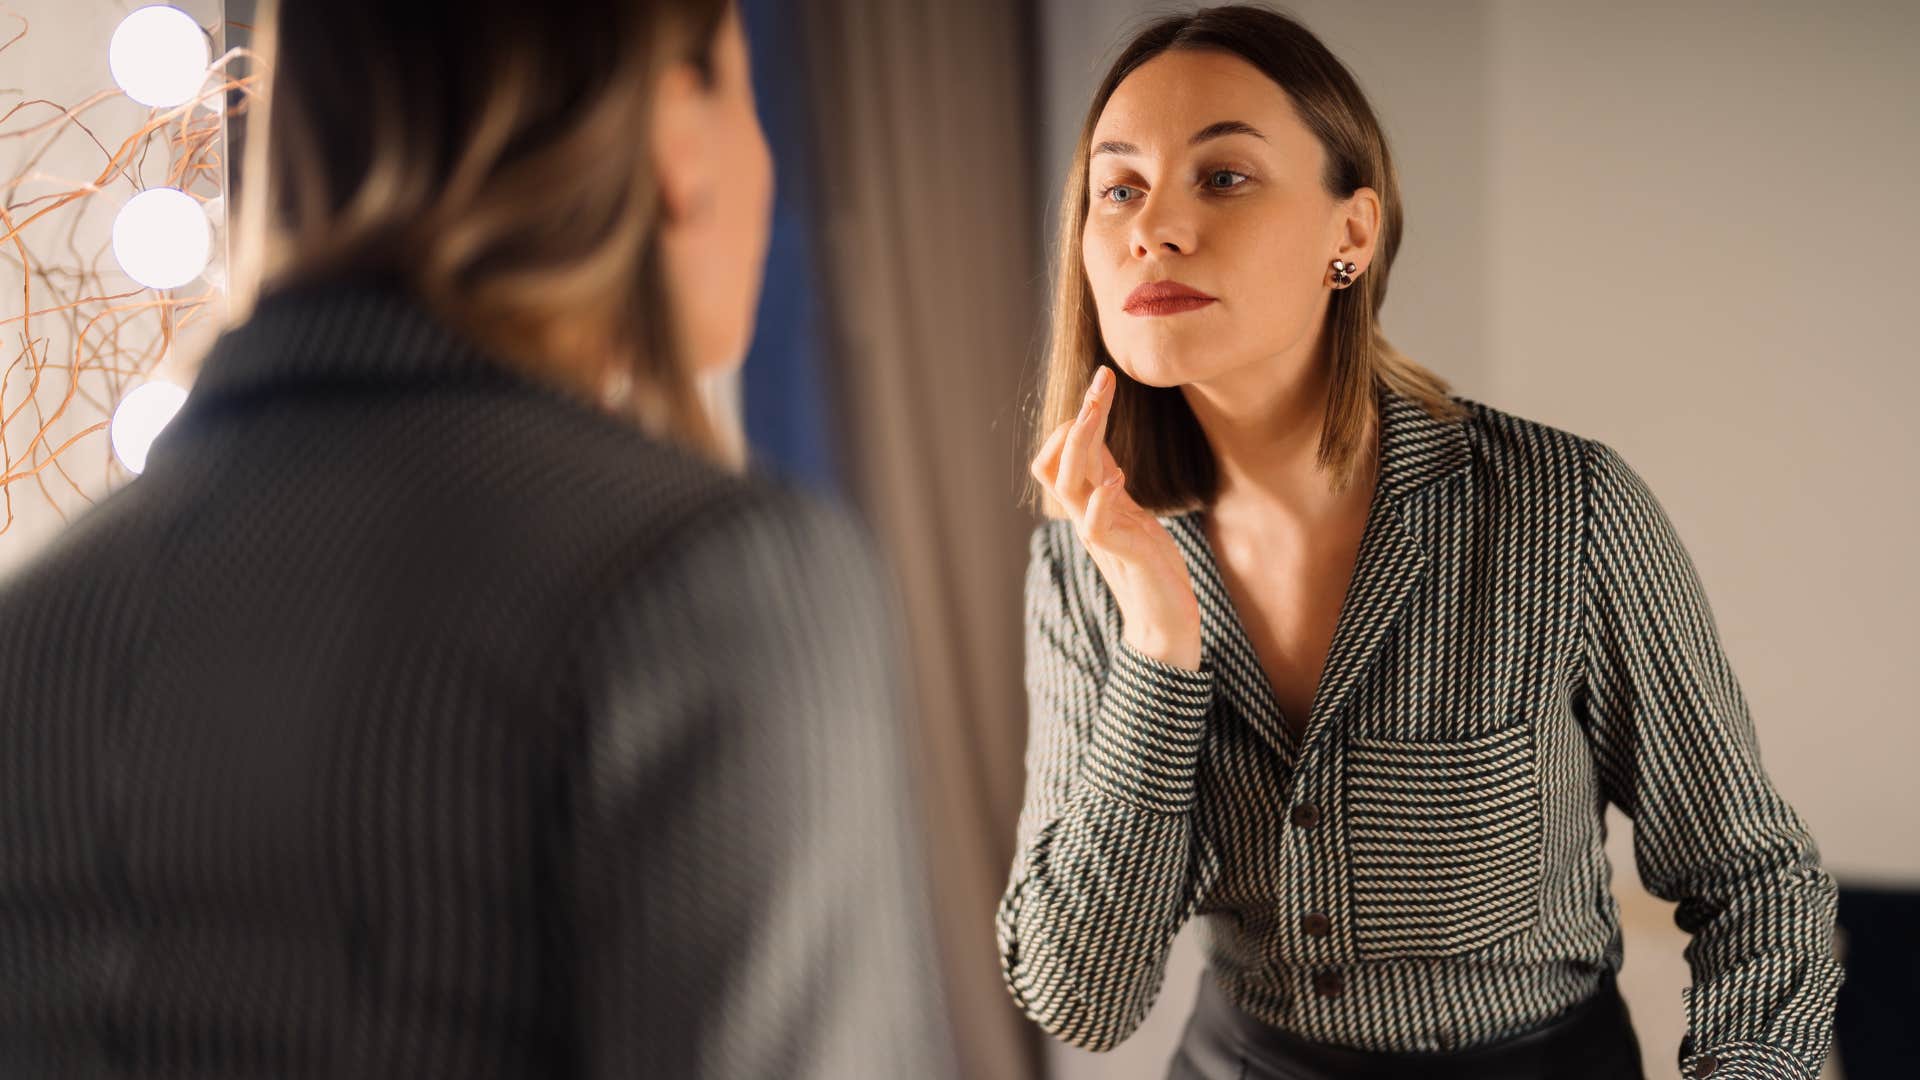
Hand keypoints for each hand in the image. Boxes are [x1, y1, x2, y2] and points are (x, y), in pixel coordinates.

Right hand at [1030, 366, 1202, 670]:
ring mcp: (1100, 536)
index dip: (1079, 417)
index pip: (1064, 453)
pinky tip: (1117, 480)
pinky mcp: (1122, 555)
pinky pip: (1095, 525)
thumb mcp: (1130, 511)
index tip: (1103, 381)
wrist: (1165, 622)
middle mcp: (1086, 516)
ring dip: (1081, 445)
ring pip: (1068, 485)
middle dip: (1080, 417)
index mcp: (1088, 504)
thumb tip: (1096, 436)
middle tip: (1102, 379)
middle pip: (1058, 461)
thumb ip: (1108, 478)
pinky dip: (1101, 500)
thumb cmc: (1150, 567)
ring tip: (1096, 411)